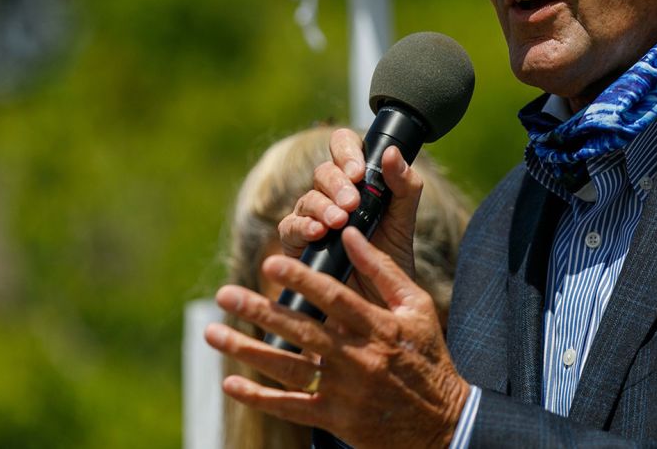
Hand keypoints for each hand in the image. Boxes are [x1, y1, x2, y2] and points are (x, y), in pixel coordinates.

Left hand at [205, 227, 468, 448]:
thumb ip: (383, 271)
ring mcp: (344, 391)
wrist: (443, 424)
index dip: (301, 280)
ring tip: (213, 332)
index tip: (270, 262)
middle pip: (301, 331)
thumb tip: (351, 233)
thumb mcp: (417, 308)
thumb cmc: (428, 357)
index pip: (333, 298)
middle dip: (259, 311)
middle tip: (225, 294)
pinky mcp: (335, 419)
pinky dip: (260, 397)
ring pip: (288, 368)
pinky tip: (231, 383)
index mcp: (378, 327)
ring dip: (247, 350)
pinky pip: (292, 408)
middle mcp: (357, 358)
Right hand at [278, 127, 422, 288]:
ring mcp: (310, 217)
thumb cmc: (389, 259)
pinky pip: (290, 227)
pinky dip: (303, 228)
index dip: (347, 151)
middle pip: (324, 172)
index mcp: (356, 182)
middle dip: (338, 184)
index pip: (344, 146)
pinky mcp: (296, 243)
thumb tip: (392, 153)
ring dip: (324, 207)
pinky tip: (318, 233)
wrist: (377, 304)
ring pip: (308, 198)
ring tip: (339, 221)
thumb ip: (405, 186)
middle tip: (353, 202)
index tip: (359, 171)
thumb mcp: (404, 222)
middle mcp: (330, 195)